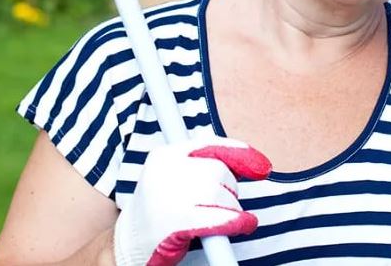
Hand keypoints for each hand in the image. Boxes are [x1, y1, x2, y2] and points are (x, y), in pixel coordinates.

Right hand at [113, 136, 271, 265]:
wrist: (127, 244)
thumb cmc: (160, 209)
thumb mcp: (177, 178)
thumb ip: (207, 166)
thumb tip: (255, 164)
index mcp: (165, 154)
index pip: (211, 144)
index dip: (240, 154)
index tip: (263, 167)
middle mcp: (165, 170)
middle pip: (219, 172)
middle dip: (230, 191)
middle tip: (221, 206)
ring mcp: (168, 195)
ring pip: (221, 195)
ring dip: (231, 209)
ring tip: (217, 219)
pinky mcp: (175, 222)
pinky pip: (219, 218)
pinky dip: (236, 222)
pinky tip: (242, 225)